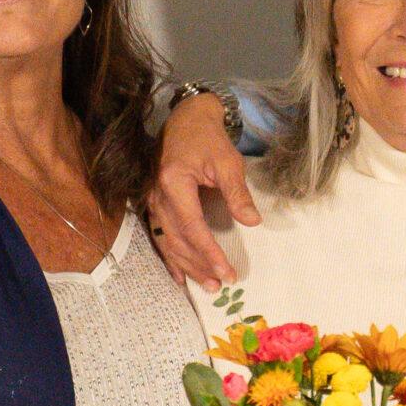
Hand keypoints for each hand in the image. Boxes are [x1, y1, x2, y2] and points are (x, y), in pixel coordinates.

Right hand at [148, 94, 258, 286]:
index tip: (225, 270)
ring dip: (186, 266)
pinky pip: (160, 237)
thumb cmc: (207, 139)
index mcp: (174, 183)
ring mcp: (152, 202)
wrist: (186, 121)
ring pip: (167, 242)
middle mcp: (157, 195)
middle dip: (199, 265)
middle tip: (220, 284)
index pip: (192, 226)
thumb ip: (237, 193)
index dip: (208, 252)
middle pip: (177, 239)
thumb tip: (252, 222)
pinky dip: (171, 258)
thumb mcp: (227, 162)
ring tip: (206, 285)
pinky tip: (180, 276)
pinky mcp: (155, 205)